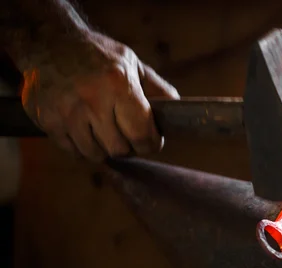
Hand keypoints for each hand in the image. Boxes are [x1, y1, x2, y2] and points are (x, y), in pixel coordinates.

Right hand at [20, 31, 179, 160]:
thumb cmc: (96, 53)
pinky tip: (86, 130)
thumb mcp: (132, 63)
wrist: (46, 41)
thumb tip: (177, 113)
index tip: (152, 141)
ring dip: (105, 148)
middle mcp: (92, 100)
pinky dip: (83, 148)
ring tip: (106, 131)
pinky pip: (73, 152)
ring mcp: (68, 113)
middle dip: (130, 147)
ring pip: (96, 155)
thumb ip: (157, 89)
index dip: (151, 144)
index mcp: (119, 84)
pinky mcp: (48, 122)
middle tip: (129, 136)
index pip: (142, 134)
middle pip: (120, 149)